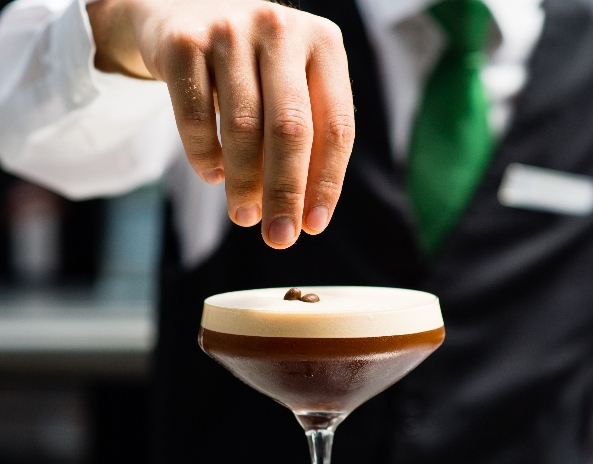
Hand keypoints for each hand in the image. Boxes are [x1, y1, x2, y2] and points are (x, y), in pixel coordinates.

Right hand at [87, 0, 354, 247]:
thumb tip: (304, 219)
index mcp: (324, 44)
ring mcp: (230, 29)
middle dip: (284, 193)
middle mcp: (281, 28)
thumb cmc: (251, 69)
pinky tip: (211, 175)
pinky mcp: (183, 40)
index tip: (312, 227)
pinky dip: (204, 156)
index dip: (326, 183)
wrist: (183, 11)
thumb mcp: (289, 90)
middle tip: (278, 238)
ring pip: (242, 128)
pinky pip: (195, 117)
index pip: (336, 126)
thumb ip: (304, 142)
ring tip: (243, 215)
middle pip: (290, 130)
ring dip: (243, 184)